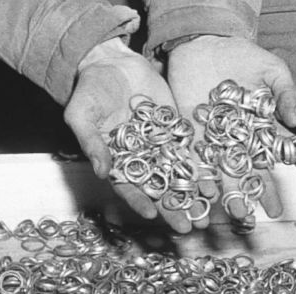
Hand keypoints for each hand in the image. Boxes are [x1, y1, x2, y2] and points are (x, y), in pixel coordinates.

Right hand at [65, 39, 191, 231]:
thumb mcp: (81, 114)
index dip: (140, 202)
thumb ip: (91, 143)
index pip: (128, 188)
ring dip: (192, 195)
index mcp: (116, 162)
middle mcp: (139, 159)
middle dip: (173, 209)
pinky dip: (202, 169)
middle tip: (187, 228)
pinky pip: (190, 153)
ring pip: (177, 176)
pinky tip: (214, 184)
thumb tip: (100, 172)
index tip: (153, 215)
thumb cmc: (89, 90)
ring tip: (206, 212)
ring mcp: (159, 146)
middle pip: (158, 189)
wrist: (112, 62)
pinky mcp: (175, 131)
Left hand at [167, 36, 295, 221]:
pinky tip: (208, 195)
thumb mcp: (272, 69)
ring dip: (234, 195)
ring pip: (227, 173)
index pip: (286, 148)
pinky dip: (202, 179)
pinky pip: (198, 163)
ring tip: (240, 215)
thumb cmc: (242, 56)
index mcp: (264, 126)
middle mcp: (242, 139)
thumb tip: (295, 121)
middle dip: (265, 192)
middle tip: (274, 213)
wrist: (204, 44)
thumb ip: (286, 92)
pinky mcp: (194, 137)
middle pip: (256, 170)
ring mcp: (218, 141)